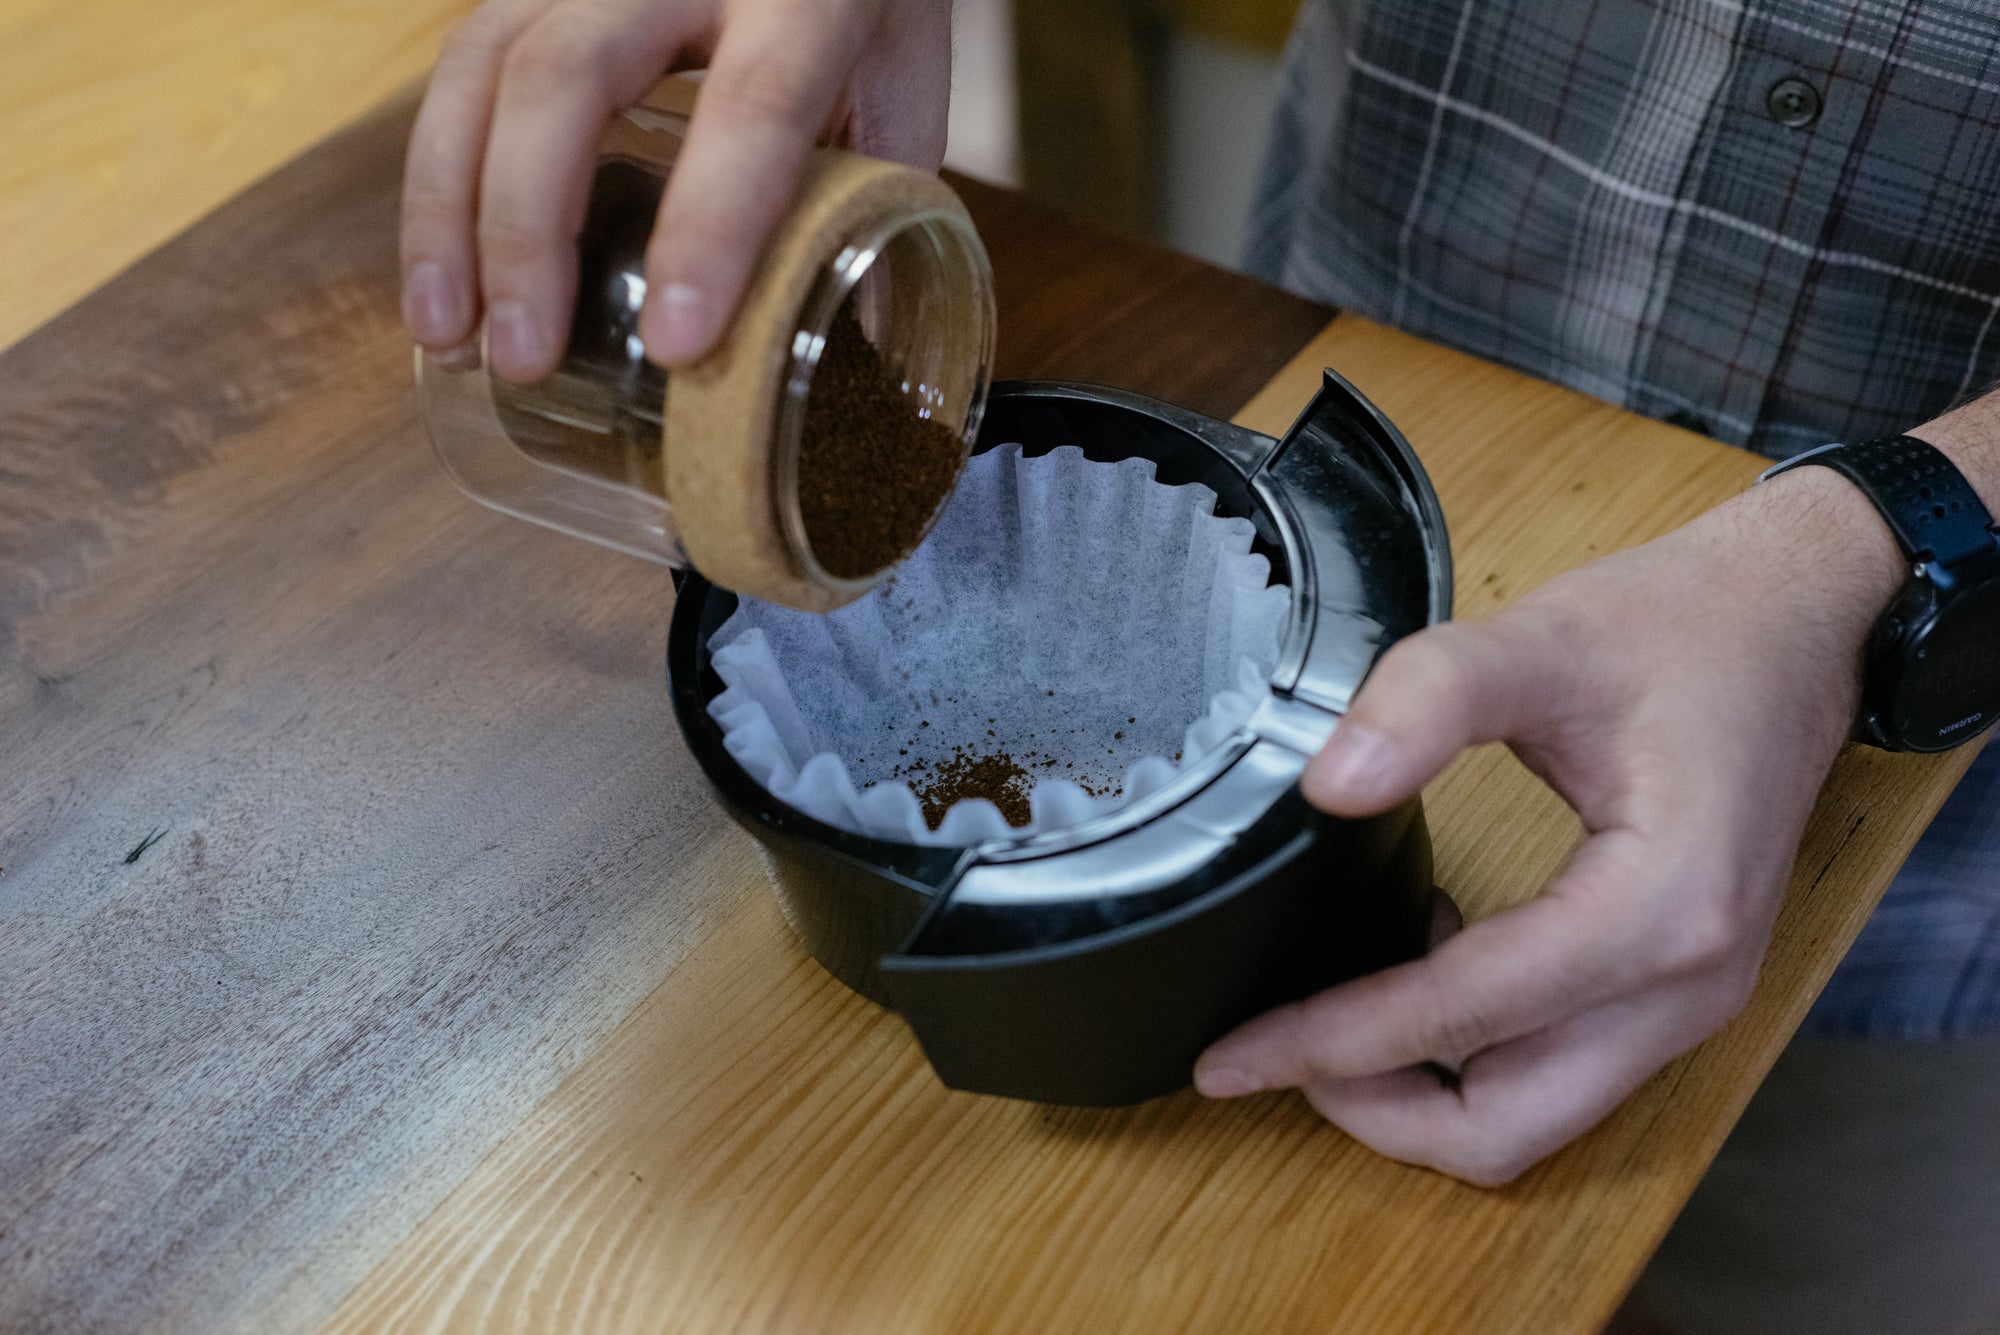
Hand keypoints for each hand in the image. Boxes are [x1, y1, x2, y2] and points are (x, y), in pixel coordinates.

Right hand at [400, 0, 949, 379]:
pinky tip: (440, 280)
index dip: (710, 228)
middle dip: (527, 229)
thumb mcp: (898, 94)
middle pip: (566, 77)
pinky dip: (438, 182)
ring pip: (484, 67)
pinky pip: (463, 69)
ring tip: (446, 339)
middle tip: (522, 358)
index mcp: (804, 0)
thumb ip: (874, 206)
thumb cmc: (862, 10)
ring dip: (448, 213)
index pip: (752, 108)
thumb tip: (850, 365)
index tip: (678, 344)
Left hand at [1195, 466, 1906, 1184]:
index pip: (1462, 1017)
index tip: (1231, 1054)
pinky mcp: (1677, 988)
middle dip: (1371, 1109)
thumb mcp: (1543, 640)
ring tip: (1325, 1026)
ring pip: (1534, 1117)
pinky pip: (1560, 1071)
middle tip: (1267, 1056)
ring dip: (1419, 1097)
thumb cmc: (1684, 629)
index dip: (1331, 1040)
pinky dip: (1474, 1058)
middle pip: (1503, 1125)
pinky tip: (1422, 966)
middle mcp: (1687, 986)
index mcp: (1660, 912)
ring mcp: (1691, 999)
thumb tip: (1328, 783)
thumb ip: (1428, 698)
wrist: (1798, 620)